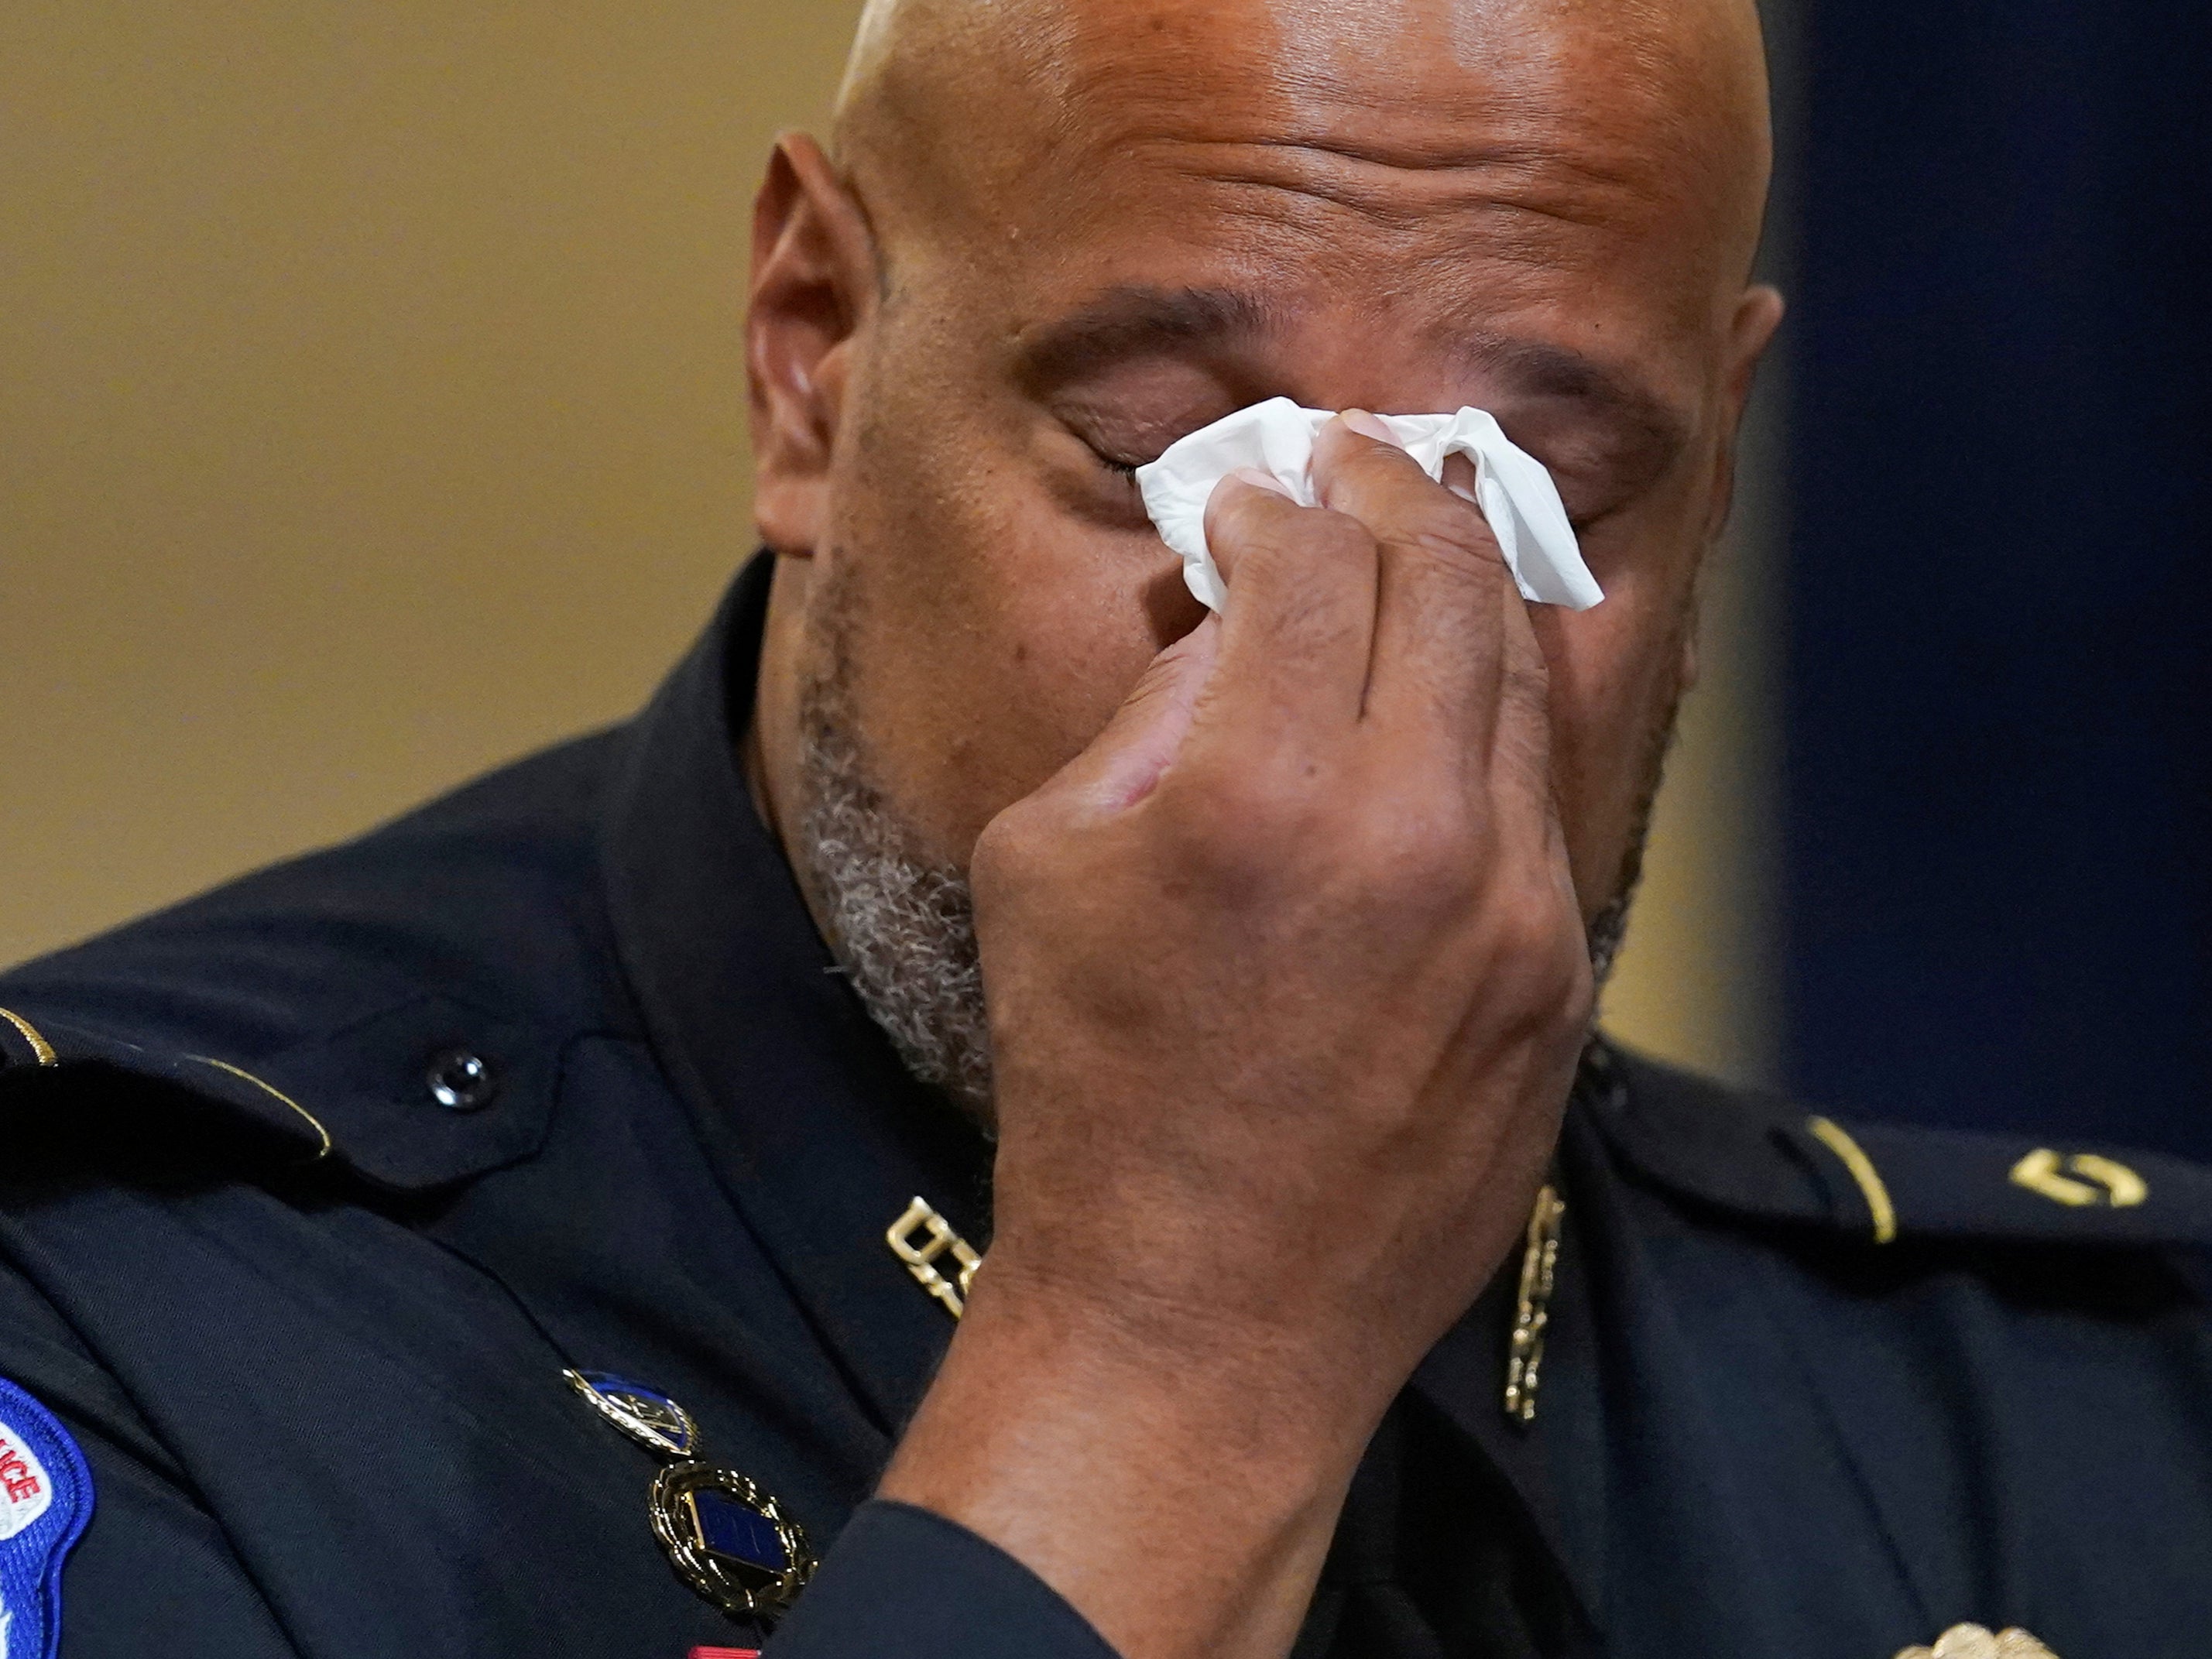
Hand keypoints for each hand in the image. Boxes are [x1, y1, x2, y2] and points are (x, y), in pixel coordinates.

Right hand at [878, 413, 1593, 1658]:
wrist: (1200, 1316)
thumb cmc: (1092, 1092)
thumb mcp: (1047, 866)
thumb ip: (1154, 712)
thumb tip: (1242, 615)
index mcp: (1258, 792)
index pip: (1312, 556)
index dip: (1278, 497)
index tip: (1251, 499)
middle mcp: (1412, 832)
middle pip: (1448, 578)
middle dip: (1396, 494)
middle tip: (1359, 464)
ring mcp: (1513, 911)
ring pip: (1522, 678)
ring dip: (1464, 594)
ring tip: (1421, 552)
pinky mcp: (1560, 979)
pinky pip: (1543, 800)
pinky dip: (1494, 722)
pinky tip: (1449, 707)